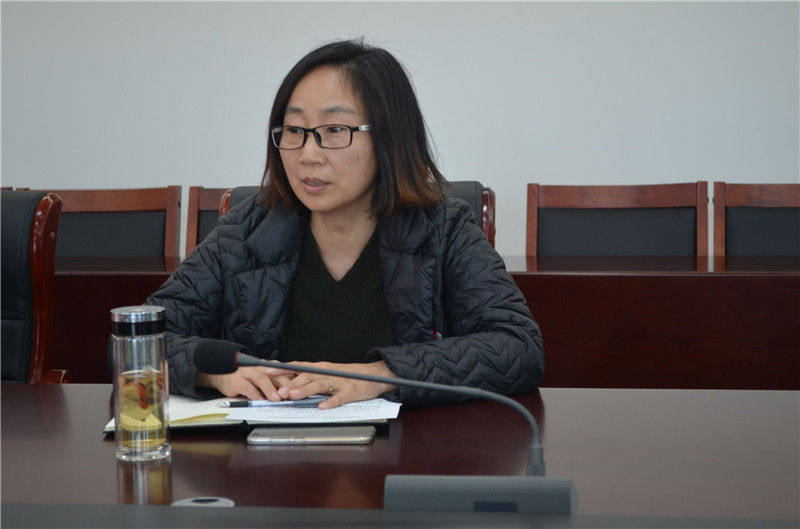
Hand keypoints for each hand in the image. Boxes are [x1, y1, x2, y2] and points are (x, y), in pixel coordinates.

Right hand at [195, 366, 294, 400]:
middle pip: (274, 374)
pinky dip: (254, 394)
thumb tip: (291, 393)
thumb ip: (274, 383)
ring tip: (277, 399)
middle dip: (283, 384)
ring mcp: (247, 373)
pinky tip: (259, 400)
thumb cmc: (246, 377)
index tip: (299, 389)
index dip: (291, 380)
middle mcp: (259, 368)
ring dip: (270, 389)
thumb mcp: (262, 378)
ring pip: (261, 379)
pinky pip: (247, 387)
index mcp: (267, 367)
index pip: (282, 371)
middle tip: (290, 395)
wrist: (222, 373)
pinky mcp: (237, 381)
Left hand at [264, 361, 397, 408]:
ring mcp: (339, 382)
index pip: (298, 366)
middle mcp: (328, 373)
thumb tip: (288, 383)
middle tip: (278, 392)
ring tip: (293, 396)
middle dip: (291, 384)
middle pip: (306, 377)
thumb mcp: (327, 374)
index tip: (266, 370)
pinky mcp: (351, 392)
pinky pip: (339, 397)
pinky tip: (322, 406)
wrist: (374, 375)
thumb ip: (310, 378)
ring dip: (305, 390)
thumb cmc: (348, 376)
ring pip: (319, 385)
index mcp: (320, 368)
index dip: (283, 368)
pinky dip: (331, 402)